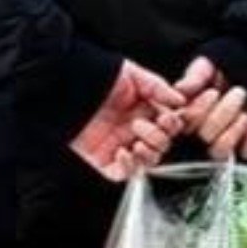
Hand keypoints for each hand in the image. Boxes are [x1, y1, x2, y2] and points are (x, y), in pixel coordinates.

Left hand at [71, 61, 185, 181]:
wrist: (68, 86)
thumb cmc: (97, 76)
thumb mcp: (131, 74)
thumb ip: (157, 87)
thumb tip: (179, 100)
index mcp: (144, 111)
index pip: (169, 126)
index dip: (172, 124)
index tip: (167, 117)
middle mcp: (134, 130)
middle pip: (161, 146)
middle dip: (158, 138)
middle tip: (141, 125)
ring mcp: (119, 145)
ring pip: (147, 162)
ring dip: (148, 154)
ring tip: (137, 142)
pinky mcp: (103, 160)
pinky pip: (122, 173)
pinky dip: (128, 167)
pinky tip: (123, 152)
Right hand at [174, 57, 246, 161]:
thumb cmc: (226, 65)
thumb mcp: (209, 64)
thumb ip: (195, 77)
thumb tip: (180, 90)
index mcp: (188, 113)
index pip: (184, 124)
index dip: (198, 112)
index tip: (212, 92)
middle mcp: (202, 132)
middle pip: (204, 138)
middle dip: (222, 115)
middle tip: (238, 92)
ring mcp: (225, 141)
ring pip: (220, 150)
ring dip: (235, 130)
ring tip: (245, 112)